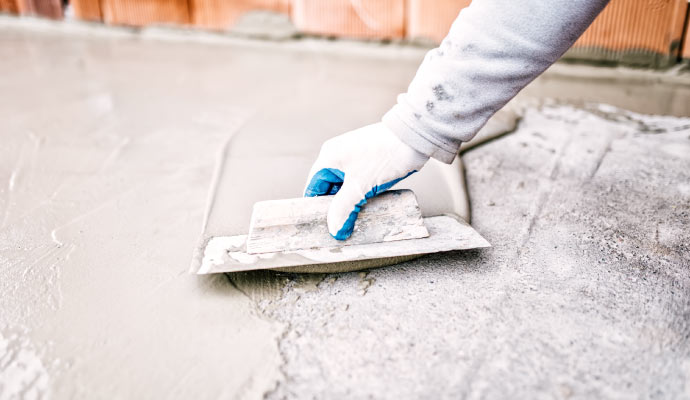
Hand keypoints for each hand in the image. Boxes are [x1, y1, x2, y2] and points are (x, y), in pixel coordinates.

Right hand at [304, 122, 428, 239]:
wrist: (415, 137)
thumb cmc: (385, 156)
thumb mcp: (360, 187)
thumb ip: (344, 210)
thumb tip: (335, 231)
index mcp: (329, 157)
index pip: (313, 187)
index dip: (315, 207)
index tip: (320, 226)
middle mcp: (338, 155)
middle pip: (328, 187)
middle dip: (334, 207)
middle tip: (339, 226)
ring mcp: (354, 157)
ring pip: (345, 186)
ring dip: (348, 202)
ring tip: (353, 221)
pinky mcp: (369, 161)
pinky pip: (358, 182)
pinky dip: (359, 195)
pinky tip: (366, 208)